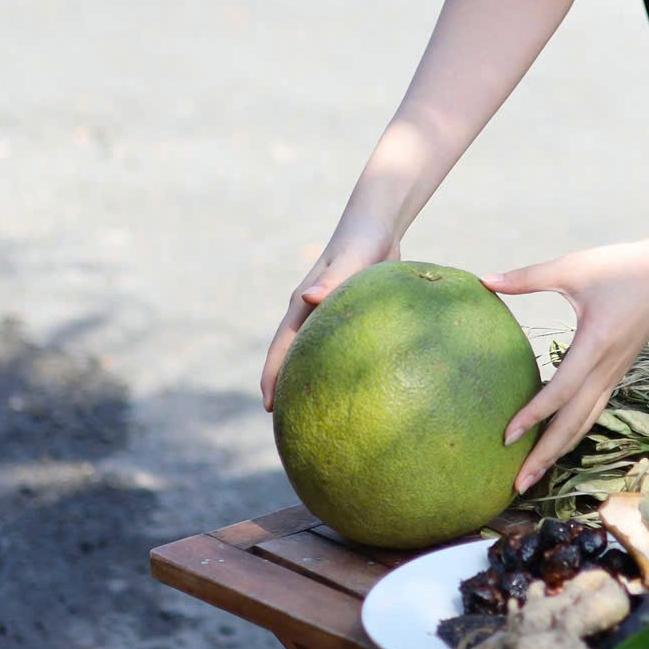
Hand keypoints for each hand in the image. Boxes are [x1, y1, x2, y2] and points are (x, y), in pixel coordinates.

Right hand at [260, 220, 398, 410]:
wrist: (379, 224)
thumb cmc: (364, 239)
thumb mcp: (352, 259)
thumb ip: (332, 279)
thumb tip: (308, 299)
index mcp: (304, 304)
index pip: (282, 346)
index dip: (273, 376)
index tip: (269, 407)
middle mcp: (311, 312)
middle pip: (293, 356)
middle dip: (288, 387)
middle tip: (288, 424)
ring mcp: (329, 314)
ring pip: (316, 353)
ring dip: (312, 379)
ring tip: (319, 414)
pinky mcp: (350, 314)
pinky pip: (341, 347)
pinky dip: (340, 367)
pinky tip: (359, 388)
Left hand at [481, 232, 648, 493]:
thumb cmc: (621, 265)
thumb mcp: (572, 267)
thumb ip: (527, 278)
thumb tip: (483, 279)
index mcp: (595, 345)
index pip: (559, 392)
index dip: (532, 417)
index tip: (505, 437)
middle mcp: (607, 367)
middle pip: (574, 423)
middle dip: (545, 456)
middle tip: (518, 486)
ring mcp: (615, 372)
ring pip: (586, 422)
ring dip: (560, 450)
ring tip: (535, 475)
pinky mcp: (617, 370)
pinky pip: (593, 409)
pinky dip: (574, 431)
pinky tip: (558, 441)